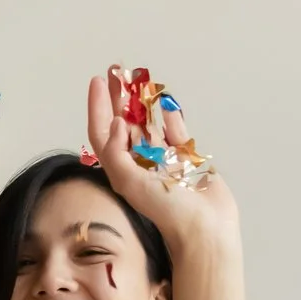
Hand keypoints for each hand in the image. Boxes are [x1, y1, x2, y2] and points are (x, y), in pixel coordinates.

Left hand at [86, 66, 240, 255]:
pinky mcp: (186, 161)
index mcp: (121, 170)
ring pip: (150, 125)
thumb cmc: (166, 210)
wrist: (203, 228)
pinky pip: (176, 133)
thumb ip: (117, 153)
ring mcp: (163, 161)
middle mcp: (140, 164)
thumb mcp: (130, 182)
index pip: (103, 133)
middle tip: (117, 71)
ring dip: (143, 103)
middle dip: (118, 98)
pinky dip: (171, 118)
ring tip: (139, 79)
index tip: (97, 81)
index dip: (97, 107)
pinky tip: (166, 103)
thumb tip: (117, 123)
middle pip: (124, 124)